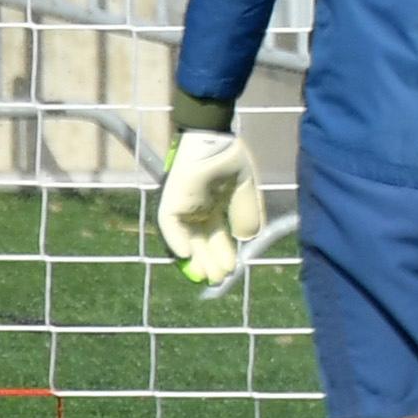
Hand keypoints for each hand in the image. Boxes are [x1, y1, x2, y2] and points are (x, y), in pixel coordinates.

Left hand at [157, 129, 265, 287]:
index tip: (232, 269)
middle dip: (211, 260)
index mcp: (216, 206)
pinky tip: (186, 256)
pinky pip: (170, 227)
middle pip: (203, 241)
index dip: (224, 252)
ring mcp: (183, 208)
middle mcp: (198, 211)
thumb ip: (247, 213)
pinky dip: (175, 242)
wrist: (214, 138)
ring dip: (196, 258)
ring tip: (206, 276)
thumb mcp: (245, 190)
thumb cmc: (229, 158)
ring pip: (187, 239)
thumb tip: (248, 237)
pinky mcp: (170, 203)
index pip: (218, 236)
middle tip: (219, 279)